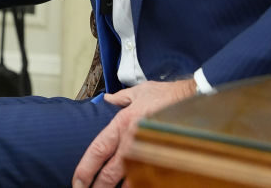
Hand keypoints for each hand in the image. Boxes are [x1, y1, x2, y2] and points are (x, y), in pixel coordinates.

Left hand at [72, 79, 195, 186]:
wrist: (194, 97)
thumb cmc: (166, 94)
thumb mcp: (138, 91)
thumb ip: (120, 98)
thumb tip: (107, 99)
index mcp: (122, 123)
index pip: (98, 150)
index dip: (85, 168)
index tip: (77, 181)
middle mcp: (132, 140)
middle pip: (110, 172)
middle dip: (97, 187)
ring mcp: (149, 152)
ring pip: (129, 180)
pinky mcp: (164, 158)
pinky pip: (148, 178)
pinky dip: (139, 184)